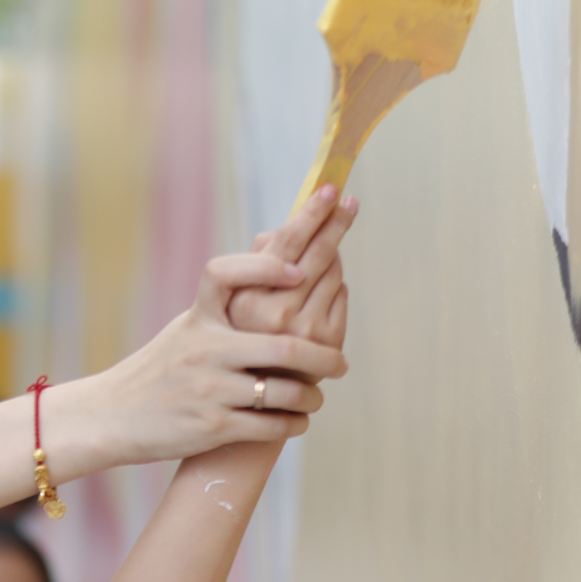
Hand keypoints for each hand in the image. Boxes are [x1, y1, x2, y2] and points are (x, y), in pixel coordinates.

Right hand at [53, 209, 348, 468]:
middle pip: (283, 347)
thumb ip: (226, 300)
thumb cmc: (159, 369)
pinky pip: (271, 426)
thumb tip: (273, 249)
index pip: (227, 274)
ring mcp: (209, 390)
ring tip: (316, 398)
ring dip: (311, 398)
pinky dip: (293, 424)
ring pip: (285, 393)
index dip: (267, 268)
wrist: (113, 416)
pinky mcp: (212, 427)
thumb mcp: (186, 328)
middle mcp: (205, 350)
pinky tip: (297, 421)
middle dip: (324, 358)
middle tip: (340, 364)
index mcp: (200, 319)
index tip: (300, 271)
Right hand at [229, 187, 353, 350]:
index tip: (329, 190)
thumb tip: (291, 225)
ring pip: (334, 272)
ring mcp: (305, 333)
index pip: (286, 242)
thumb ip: (258, 261)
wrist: (247, 392)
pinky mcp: (327, 346)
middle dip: (336, 223)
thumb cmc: (238, 335)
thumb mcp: (232, 298)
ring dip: (332, 258)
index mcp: (246, 298)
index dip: (311, 213)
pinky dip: (334, 288)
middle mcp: (276, 316)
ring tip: (321, 256)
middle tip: (348, 202)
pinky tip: (319, 294)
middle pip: (319, 253)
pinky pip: (341, 295)